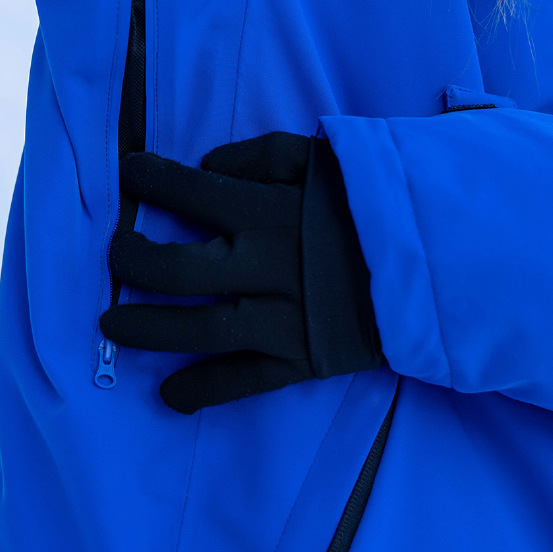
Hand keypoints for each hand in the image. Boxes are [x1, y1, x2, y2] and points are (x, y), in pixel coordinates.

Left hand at [100, 132, 384, 413]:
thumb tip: (206, 165)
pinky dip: (206, 390)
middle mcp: (264, 265)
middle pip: (175, 268)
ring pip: (196, 328)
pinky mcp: (302, 358)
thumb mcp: (325, 157)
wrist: (441, 261)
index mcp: (267, 210)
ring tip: (111, 324)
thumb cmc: (376, 203)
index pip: (188, 192)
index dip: (148, 180)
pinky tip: (170, 395)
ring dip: (147, 329)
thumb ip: (262, 156)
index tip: (127, 175)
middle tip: (116, 255)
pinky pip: (246, 381)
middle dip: (132, 260)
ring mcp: (281, 317)